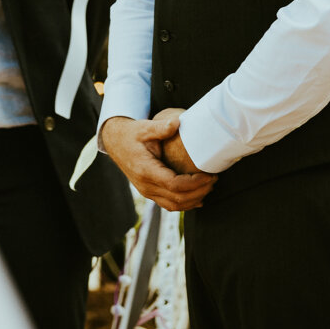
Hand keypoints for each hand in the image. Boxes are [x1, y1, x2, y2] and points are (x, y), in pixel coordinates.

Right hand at [99, 115, 214, 212]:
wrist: (116, 142)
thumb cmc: (132, 134)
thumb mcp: (145, 127)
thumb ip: (161, 127)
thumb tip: (177, 122)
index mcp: (146, 170)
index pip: (174, 185)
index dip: (195, 183)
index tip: (208, 175)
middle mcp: (145, 185)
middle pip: (177, 198)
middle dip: (199, 192)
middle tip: (213, 180)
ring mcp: (146, 191)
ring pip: (174, 206)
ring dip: (193, 200)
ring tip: (208, 188)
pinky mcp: (149, 192)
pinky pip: (168, 204)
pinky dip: (185, 204)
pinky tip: (198, 198)